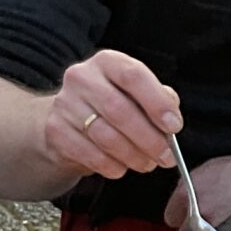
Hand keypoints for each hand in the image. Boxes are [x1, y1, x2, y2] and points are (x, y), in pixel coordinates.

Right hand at [44, 49, 181, 181]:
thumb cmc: (113, 105)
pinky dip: (112, 166)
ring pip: (106, 137)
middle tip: (166, 157)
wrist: (68, 120)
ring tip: (147, 164)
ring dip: (133, 156)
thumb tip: (171, 119)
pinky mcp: (56, 131)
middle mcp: (82, 77)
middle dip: (149, 139)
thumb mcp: (137, 94)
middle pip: (119, 110)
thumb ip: (159, 100)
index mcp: (108, 62)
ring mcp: (65, 103)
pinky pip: (91, 155)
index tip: (174, 126)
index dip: (157, 103)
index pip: (133, 76)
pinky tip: (122, 168)